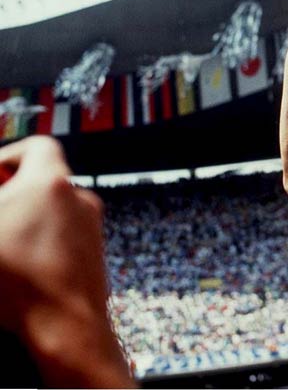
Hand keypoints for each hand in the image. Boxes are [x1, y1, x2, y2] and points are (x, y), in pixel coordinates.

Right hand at [0, 136, 133, 387]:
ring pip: (53, 211)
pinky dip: (41, 243)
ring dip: (25, 221)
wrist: (67, 326)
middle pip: (43, 180)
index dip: (10, 155)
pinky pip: (63, 237)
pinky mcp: (95, 253)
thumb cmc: (18, 280)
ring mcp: (92, 226)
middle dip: (12, 194)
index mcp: (51, 181)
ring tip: (3, 246)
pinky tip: (21, 267)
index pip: (38, 146)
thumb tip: (2, 205)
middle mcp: (79, 197)